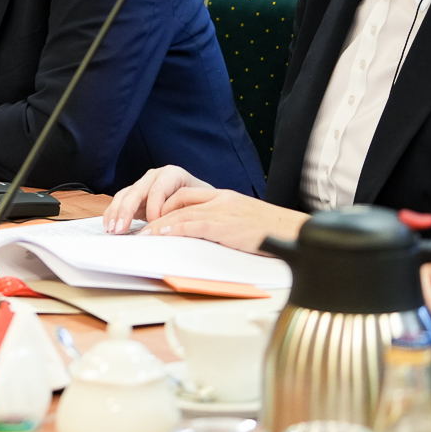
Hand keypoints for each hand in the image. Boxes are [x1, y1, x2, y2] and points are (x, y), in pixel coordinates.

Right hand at [102, 165, 212, 233]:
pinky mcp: (135, 196)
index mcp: (173, 174)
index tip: (155, 226)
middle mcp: (155, 176)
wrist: (201, 204)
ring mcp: (143, 185)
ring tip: (113, 230)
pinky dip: (113, 214)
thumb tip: (179, 225)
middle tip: (121, 229)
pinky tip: (110, 226)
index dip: (155, 208)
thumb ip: (190, 212)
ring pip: (124, 195)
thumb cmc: (203, 205)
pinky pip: (119, 202)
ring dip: (116, 213)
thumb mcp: (201, 206)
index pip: (158, 190)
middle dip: (126, 211)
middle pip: (136, 191)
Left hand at [137, 188, 309, 252]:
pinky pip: (192, 224)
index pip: (185, 195)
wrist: (294, 232)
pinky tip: (159, 234)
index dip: (164, 205)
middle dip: (154, 213)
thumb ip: (221, 224)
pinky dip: (172, 228)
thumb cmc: (270, 232)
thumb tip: (200, 236)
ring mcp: (222, 210)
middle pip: (177, 201)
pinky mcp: (225, 224)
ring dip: (156, 224)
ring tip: (140, 234)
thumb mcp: (242, 222)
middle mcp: (219, 199)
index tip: (149, 217)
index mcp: (223, 197)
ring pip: (180, 212)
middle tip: (137, 226)